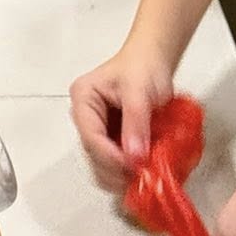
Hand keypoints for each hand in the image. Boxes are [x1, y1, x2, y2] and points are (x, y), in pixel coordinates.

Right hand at [69, 41, 174, 188]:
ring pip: (102, 165)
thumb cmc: (143, 68)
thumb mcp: (139, 90)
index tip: (134, 166)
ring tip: (145, 172)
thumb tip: (135, 156)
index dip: (111, 156)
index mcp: (83, 99)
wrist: (152, 61)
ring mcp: (98, 132)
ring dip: (122, 173)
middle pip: (93, 155)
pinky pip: (114, 164)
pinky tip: (144, 168)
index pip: (91, 136)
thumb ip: (136, 122)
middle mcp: (85, 119)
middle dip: (116, 169)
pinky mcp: (110, 142)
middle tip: (142, 174)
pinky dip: (128, 170)